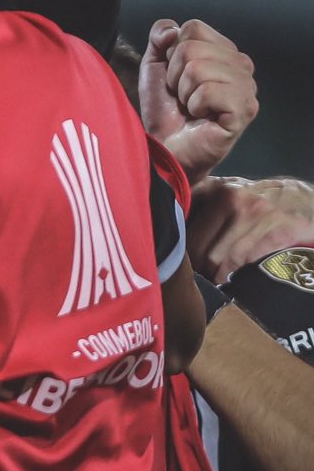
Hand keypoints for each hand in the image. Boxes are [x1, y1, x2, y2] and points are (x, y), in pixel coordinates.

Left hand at [139, 18, 257, 178]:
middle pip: (192, 47)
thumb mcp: (155, 66)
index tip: (175, 78)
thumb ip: (159, 38)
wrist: (164, 148)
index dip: (172, 54)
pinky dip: (194, 105)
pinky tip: (201, 117)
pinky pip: (207, 91)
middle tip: (182, 97)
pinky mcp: (244, 110)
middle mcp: (242, 67)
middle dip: (175, 75)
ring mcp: (247, 88)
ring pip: (198, 68)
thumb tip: (172, 29)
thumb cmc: (164, 110)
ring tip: (191, 108)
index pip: (193, 28)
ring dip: (183, 92)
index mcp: (224, 52)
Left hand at [190, 177, 313, 282]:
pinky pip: (249, 259)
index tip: (186, 264)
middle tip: (204, 277)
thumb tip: (170, 226)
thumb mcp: (230, 191)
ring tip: (218, 280)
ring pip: (224, 259)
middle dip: (201, 269)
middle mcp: (237, 199)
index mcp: (219, 190)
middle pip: (204, 250)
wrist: (306, 200)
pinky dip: (240, 272)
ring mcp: (260, 215)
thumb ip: (201, 201)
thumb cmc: (262, 199)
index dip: (186, 253)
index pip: (189, 231)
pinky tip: (238, 277)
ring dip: (220, 275)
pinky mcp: (281, 230)